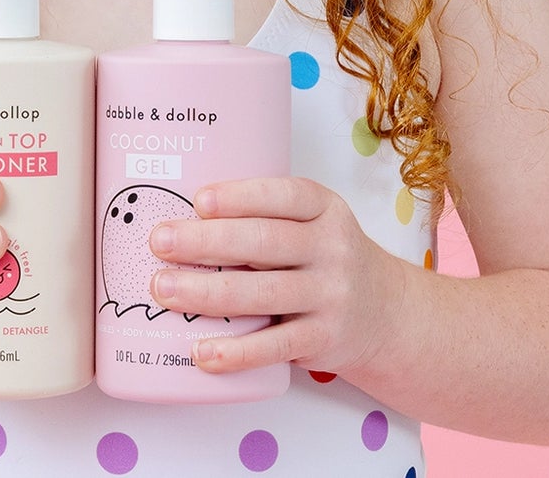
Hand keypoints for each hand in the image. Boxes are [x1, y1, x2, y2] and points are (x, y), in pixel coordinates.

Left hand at [147, 177, 409, 377]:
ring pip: (262, 294)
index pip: (284, 196)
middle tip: (159, 242)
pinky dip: (236, 352)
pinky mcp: (323, 341)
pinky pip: (275, 347)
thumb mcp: (313, 221)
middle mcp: (331, 249)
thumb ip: (264, 214)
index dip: (240, 197)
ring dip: (207, 293)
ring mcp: (330, 297)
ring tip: (163, 289)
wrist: (388, 314)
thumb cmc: (324, 256)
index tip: (198, 200)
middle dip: (206, 242)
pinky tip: (201, 352)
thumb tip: (181, 212)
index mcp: (324, 208)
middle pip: (263, 242)